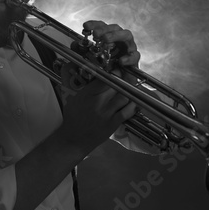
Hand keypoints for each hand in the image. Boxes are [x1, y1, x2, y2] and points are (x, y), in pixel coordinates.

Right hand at [56, 21, 140, 152]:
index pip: (104, 79)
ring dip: (130, 91)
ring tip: (132, 86)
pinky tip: (135, 101)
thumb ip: (84, 85)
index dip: (114, 72)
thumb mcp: (75, 97)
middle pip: (116, 86)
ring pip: (124, 97)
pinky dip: (133, 105)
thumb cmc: (73, 117)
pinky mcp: (113, 124)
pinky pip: (127, 112)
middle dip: (124, 79)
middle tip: (127, 76)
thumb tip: (89, 70)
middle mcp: (97, 103)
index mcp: (87, 94)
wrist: (73, 139)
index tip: (118, 70)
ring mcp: (107, 114)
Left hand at [83, 20, 140, 82]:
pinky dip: (128, 57)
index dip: (94, 25)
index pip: (102, 27)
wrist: (111, 87)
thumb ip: (81, 53)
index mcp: (108, 38)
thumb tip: (74, 45)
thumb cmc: (102, 71)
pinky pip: (134, 56)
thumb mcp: (87, 62)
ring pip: (127, 36)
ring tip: (106, 40)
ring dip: (116, 36)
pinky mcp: (134, 61)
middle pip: (115, 28)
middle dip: (104, 29)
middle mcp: (118, 41)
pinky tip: (121, 61)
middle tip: (95, 34)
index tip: (85, 26)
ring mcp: (127, 49)